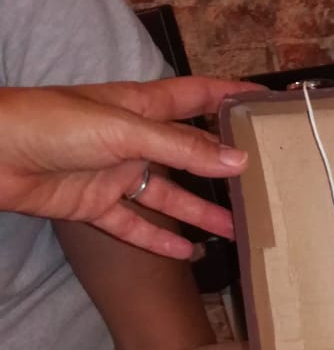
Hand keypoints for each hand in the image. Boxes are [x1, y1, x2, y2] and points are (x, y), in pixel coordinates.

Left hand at [0, 77, 261, 258]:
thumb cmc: (53, 123)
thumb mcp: (125, 130)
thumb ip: (181, 148)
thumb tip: (237, 161)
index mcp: (140, 106)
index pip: (195, 96)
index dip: (229, 96)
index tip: (265, 103)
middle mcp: (132, 138)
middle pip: (187, 153)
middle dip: (222, 166)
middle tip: (263, 183)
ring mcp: (114, 173)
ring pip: (167, 195)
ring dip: (200, 212)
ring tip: (237, 230)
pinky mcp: (94, 204)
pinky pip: (134, 225)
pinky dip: (159, 239)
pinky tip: (187, 254)